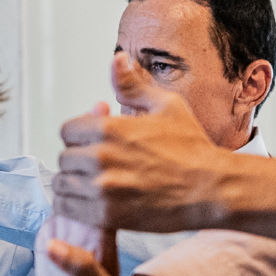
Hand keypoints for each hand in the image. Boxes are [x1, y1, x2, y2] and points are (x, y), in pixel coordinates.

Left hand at [50, 55, 248, 232]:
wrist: (212, 189)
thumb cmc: (193, 149)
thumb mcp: (166, 106)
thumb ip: (133, 85)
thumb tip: (117, 59)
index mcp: (110, 128)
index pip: (67, 130)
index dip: (80, 136)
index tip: (94, 144)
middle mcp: (101, 156)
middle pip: (64, 158)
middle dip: (79, 161)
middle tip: (98, 167)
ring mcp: (102, 188)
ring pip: (63, 184)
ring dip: (75, 184)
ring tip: (94, 185)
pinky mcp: (107, 215)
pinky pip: (68, 209)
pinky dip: (74, 206)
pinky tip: (92, 203)